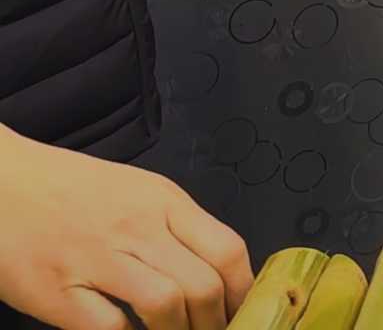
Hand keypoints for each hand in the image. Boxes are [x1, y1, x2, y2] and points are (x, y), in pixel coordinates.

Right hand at [0, 126, 250, 329]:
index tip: (244, 311)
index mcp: (163, 201)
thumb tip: (216, 270)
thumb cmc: (69, 189)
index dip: (243, 291)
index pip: (227, 250)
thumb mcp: (137, 190)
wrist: (3, 181)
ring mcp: (96, 260)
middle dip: (216, 323)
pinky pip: (110, 328)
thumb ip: (176, 226)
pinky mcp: (58, 292)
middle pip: (203, 286)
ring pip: (165, 307)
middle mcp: (136, 228)